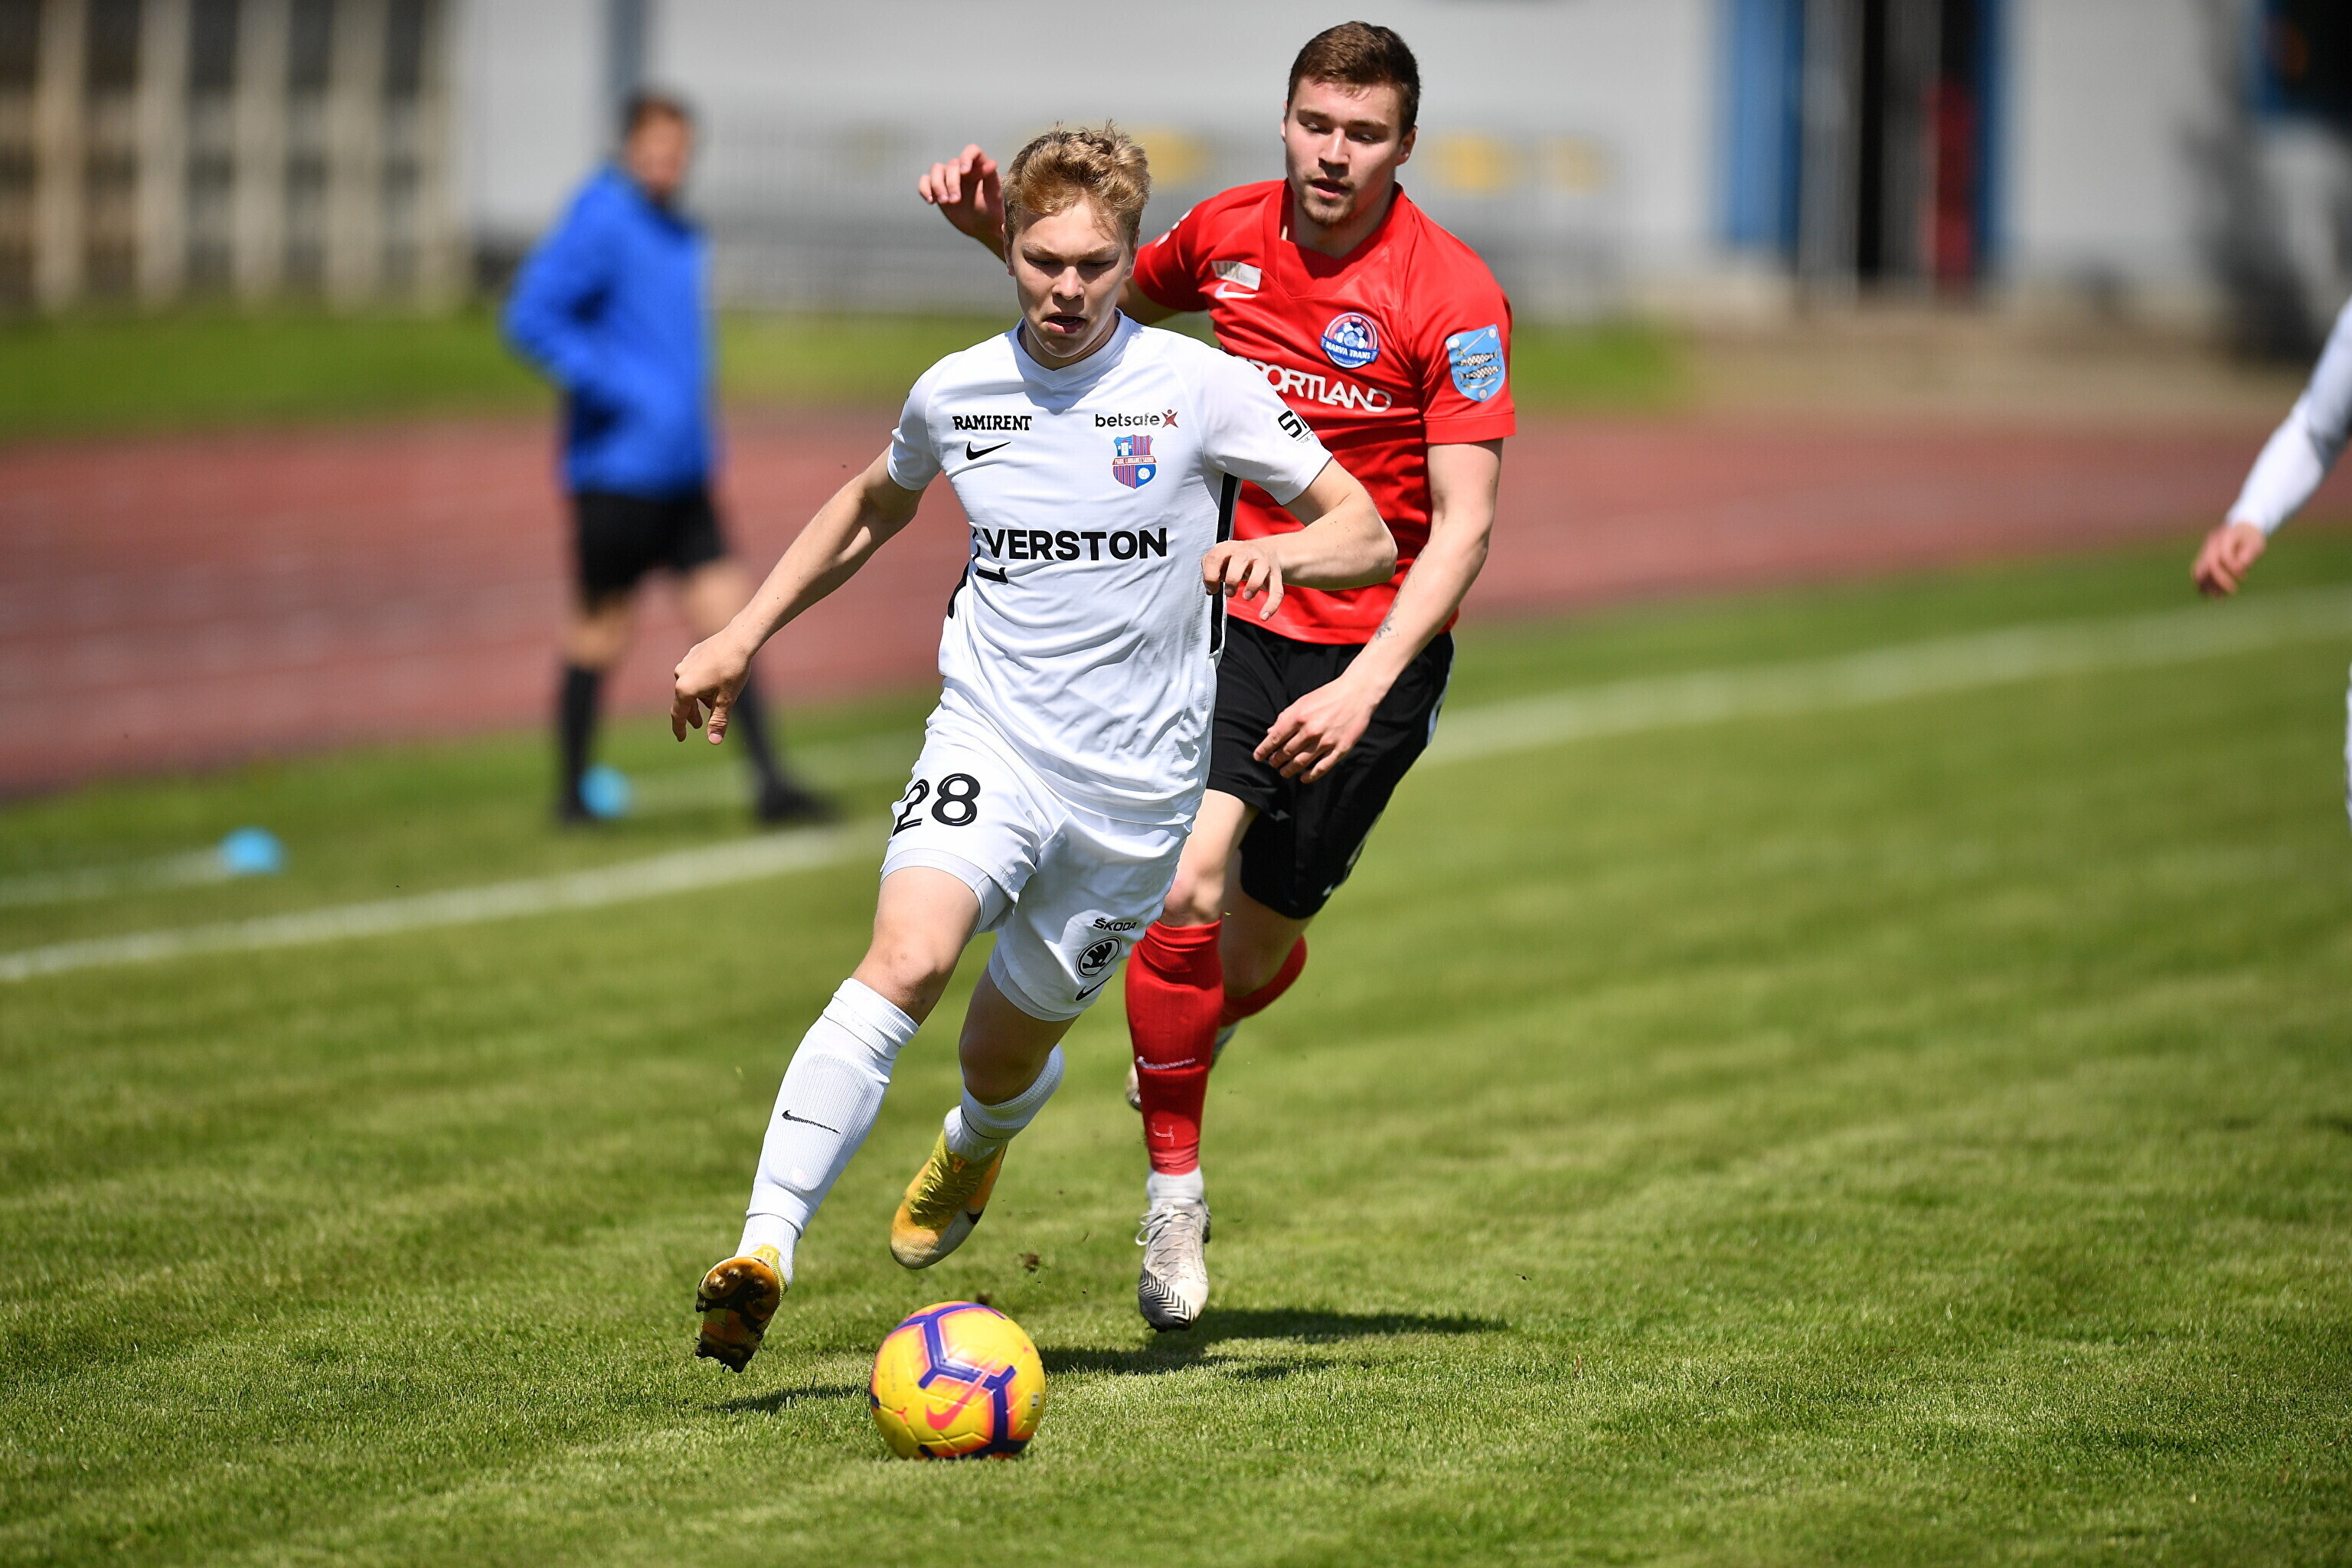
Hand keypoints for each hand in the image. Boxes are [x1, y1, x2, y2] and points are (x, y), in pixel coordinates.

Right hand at [671, 630, 753, 743]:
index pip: (678, 714)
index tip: (681, 738)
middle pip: (683, 700)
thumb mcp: (727, 700)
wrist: (738, 640)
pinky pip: (695, 673)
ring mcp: (686, 662)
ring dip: (699, 698)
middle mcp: (680, 674)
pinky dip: (702, 683)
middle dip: (692, 714)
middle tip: (699, 724)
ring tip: (713, 702)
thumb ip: (718, 721)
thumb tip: (713, 741)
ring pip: (690, 686)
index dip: (679, 728)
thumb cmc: (733, 671)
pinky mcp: (693, 653)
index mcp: (684, 688)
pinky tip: (715, 682)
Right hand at [917, 145, 1005, 255]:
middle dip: (951, 182)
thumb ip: (992, 180)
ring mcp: (949, 178)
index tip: (964, 171)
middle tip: (955, 201)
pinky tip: (931, 201)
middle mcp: (963, 169)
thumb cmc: (992, 211)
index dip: (966, 157)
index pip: (972, 151)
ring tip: (944, 202)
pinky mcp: (938, 188)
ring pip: (936, 169)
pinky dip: (924, 189)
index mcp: (979, 167)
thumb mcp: (995, 197)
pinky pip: (925, 181)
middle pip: (952, 164)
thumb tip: (992, 163)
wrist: (983, 227)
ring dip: (937, 185)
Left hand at [1203, 541, 1284, 620]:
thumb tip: (1210, 589)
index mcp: (1228, 548)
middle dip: (1232, 579)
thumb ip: (1212, 573)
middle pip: (1239, 559)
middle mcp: (1246, 551)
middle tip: (1229, 593)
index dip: (1210, 576)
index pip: (1215, 557)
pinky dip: (1271, 605)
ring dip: (1253, 585)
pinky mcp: (1275, 575)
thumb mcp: (1222, 561)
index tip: (1213, 589)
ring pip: (1261, 569)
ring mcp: (1263, 561)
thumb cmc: (1237, 560)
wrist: (1266, 551)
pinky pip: (1276, 590)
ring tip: (1247, 597)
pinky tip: (1263, 616)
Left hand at [1255, 672, 1383, 782]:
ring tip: (1284, 772)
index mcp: (1298, 716)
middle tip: (1273, 764)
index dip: (1264, 750)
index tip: (1258, 757)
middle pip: (1286, 752)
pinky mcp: (1340, 749)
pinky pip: (1322, 767)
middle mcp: (1310, 731)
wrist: (1357, 693)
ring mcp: (1326, 741)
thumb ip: (1286, 717)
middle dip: (1276, 761)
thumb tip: (1270, 732)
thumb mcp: (1303, 701)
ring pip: (1301, 763)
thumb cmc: (1327, 696)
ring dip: (1289, 770)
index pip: (1275, 738)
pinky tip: (1303, 778)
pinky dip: (1310, 776)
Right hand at [2192, 520, 2266, 596]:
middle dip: (2220, 580)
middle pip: (2210, 563)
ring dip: (2208, 586)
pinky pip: (2198, 573)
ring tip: (2219, 599)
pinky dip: (2203, 585)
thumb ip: (2248, 555)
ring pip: (2200, 570)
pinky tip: (2209, 596)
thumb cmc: (2251, 539)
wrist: (2241, 530)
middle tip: (2233, 591)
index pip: (2224, 555)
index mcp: (2225, 536)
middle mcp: (2212, 543)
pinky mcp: (2202, 558)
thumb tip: (2240, 568)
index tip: (2244, 577)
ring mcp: (2205, 550)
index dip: (2233, 568)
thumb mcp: (2256, 545)